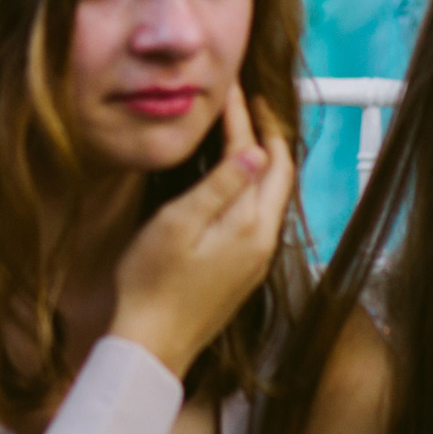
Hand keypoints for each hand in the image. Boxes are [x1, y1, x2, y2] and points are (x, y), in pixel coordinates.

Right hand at [108, 87, 295, 381]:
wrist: (153, 343)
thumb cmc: (153, 284)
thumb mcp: (178, 224)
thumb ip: (220, 187)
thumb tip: (256, 152)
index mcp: (250, 225)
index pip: (259, 157)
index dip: (246, 119)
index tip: (233, 90)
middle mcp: (263, 241)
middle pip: (280, 175)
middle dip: (267, 134)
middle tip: (250, 103)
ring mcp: (256, 258)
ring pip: (272, 196)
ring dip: (264, 160)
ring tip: (245, 132)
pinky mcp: (243, 271)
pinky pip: (259, 216)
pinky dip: (253, 186)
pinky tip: (235, 182)